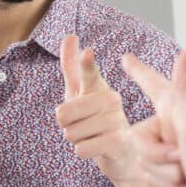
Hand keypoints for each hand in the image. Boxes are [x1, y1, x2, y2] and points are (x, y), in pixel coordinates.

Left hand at [56, 35, 138, 182]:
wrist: (122, 150)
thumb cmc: (96, 116)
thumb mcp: (81, 91)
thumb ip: (73, 66)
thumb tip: (70, 35)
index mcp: (99, 87)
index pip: (89, 74)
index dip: (87, 64)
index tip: (87, 53)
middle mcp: (111, 100)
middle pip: (64, 113)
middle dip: (64, 124)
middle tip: (80, 124)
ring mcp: (117, 120)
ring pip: (72, 133)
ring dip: (75, 139)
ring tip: (90, 136)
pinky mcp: (119, 142)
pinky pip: (82, 149)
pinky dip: (82, 151)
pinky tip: (96, 147)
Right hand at [122, 48, 185, 186]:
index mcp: (177, 108)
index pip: (152, 83)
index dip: (139, 71)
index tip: (127, 58)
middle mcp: (173, 124)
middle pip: (137, 136)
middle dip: (155, 155)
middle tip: (180, 157)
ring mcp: (172, 146)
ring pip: (142, 158)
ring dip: (163, 172)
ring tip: (185, 171)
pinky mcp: (171, 167)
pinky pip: (149, 174)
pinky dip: (164, 182)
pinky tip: (182, 182)